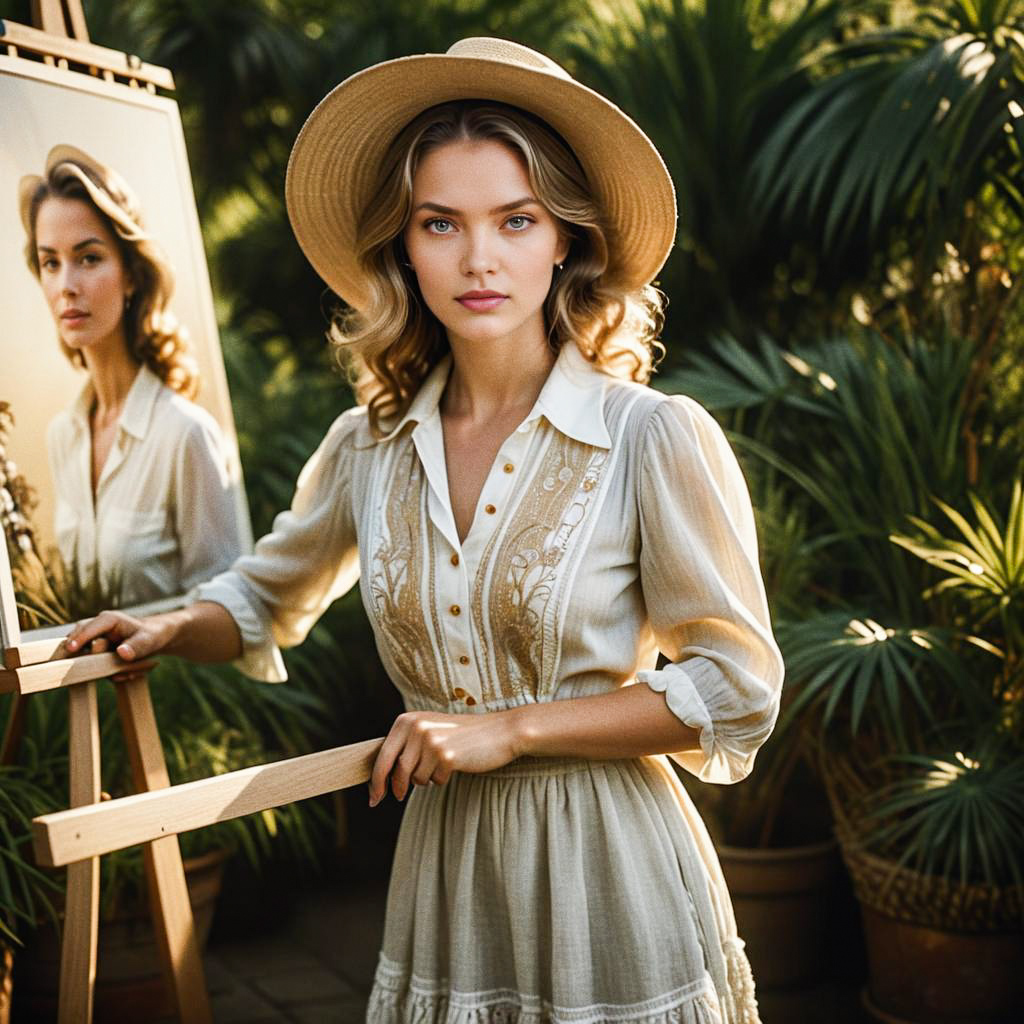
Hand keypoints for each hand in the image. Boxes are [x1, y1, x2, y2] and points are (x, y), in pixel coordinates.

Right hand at [65, 610, 173, 680]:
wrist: (154, 640)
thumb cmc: (151, 635)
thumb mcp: (148, 641)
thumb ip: (136, 646)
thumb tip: (122, 653)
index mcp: (108, 620)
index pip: (87, 628)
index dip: (79, 638)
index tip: (70, 649)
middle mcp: (96, 629)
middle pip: (79, 644)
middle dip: (93, 660)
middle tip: (115, 670)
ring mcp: (93, 642)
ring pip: (86, 659)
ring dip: (105, 670)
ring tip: (128, 672)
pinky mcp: (94, 655)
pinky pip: (95, 667)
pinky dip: (110, 674)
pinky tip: (128, 674)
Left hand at [368, 709, 520, 805]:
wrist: (499, 731)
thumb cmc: (463, 734)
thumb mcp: (430, 729)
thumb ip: (407, 744)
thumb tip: (381, 774)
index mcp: (407, 720)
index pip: (382, 756)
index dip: (376, 780)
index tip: (373, 797)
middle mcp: (416, 728)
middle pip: (396, 771)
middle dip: (394, 788)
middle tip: (397, 797)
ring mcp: (431, 741)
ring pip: (416, 778)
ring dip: (427, 778)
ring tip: (442, 763)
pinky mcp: (446, 756)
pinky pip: (434, 780)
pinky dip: (442, 778)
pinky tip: (455, 764)